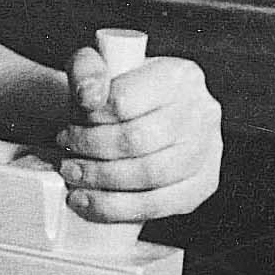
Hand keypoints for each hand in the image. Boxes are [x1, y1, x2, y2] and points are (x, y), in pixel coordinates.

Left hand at [57, 48, 221, 223]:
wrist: (138, 118)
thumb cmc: (118, 94)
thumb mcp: (96, 67)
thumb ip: (86, 70)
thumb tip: (89, 97)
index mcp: (179, 74)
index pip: (125, 101)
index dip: (90, 120)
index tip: (68, 127)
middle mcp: (202, 110)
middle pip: (138, 140)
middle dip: (91, 152)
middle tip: (66, 156)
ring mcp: (209, 149)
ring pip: (151, 175)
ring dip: (102, 181)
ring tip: (74, 176)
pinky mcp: (204, 183)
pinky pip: (161, 204)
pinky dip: (118, 208)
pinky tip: (91, 202)